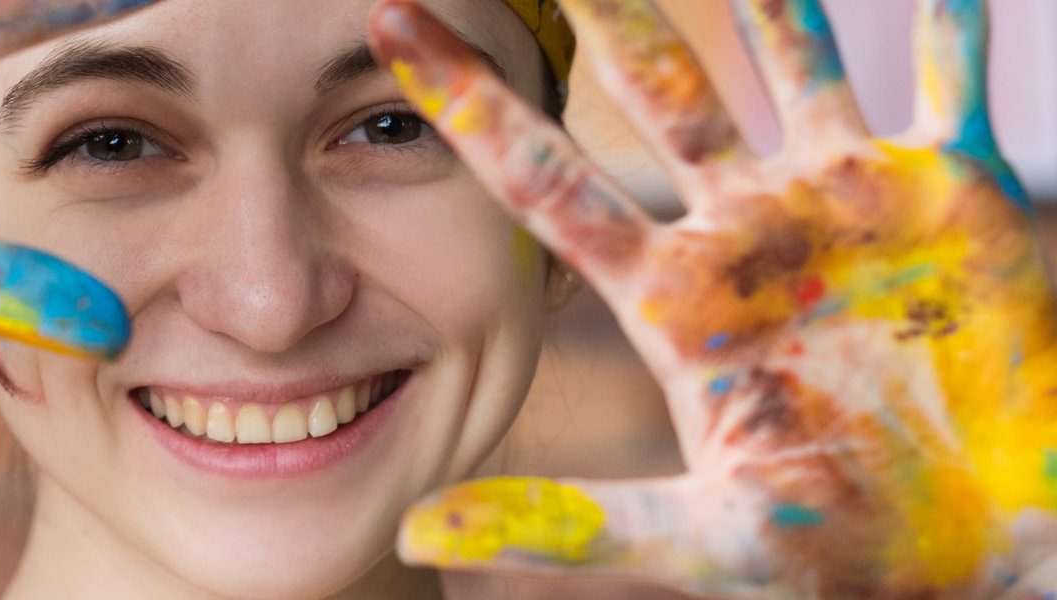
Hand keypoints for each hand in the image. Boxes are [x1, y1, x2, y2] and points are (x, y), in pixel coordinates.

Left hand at [369, 0, 1056, 596]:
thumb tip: (416, 536)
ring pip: (794, 60)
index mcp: (674, 299)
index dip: (465, 103)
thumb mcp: (706, 542)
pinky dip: (956, 16)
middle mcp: (747, 230)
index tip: (383, 22)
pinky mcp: (960, 195)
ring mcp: (847, 202)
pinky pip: (955, 78)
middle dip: (608, 13)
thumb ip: (567, 526)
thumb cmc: (851, 552)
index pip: (541, 183)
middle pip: (660, 93)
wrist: (994, 547)